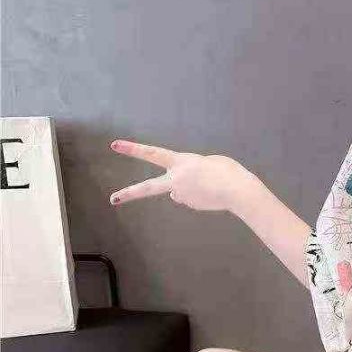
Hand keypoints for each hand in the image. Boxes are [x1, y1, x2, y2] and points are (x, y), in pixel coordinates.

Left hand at [108, 139, 260, 211]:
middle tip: (112, 199)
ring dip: (190, 188)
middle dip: (129, 193)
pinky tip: (213, 194)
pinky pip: (192, 199)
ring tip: (210, 185)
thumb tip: (174, 193)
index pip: (152, 153)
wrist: (237, 191)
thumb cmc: (226, 171)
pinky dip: (201, 196)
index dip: (133, 149)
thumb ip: (189, 172)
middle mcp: (176, 180)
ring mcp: (183, 196)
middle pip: (148, 188)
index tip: (114, 145)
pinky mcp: (192, 206)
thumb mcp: (208, 162)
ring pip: (180, 191)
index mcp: (180, 162)